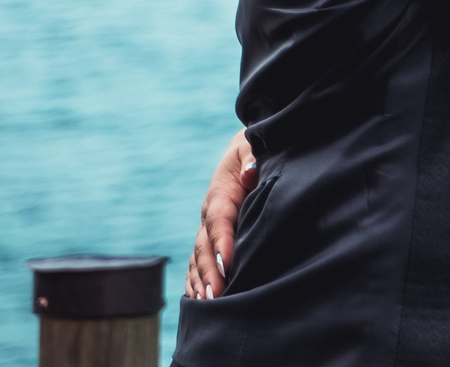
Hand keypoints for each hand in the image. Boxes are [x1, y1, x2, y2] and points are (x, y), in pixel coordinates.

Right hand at [183, 130, 256, 299]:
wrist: (244, 151)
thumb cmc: (254, 149)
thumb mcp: (254, 146)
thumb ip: (252, 158)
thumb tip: (251, 172)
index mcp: (220, 193)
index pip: (219, 220)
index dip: (222, 242)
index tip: (227, 264)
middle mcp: (209, 214)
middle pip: (204, 246)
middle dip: (209, 272)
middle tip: (216, 296)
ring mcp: (207, 228)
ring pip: (198, 258)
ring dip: (200, 280)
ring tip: (206, 303)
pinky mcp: (209, 238)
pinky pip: (197, 262)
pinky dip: (195, 281)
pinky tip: (197, 301)